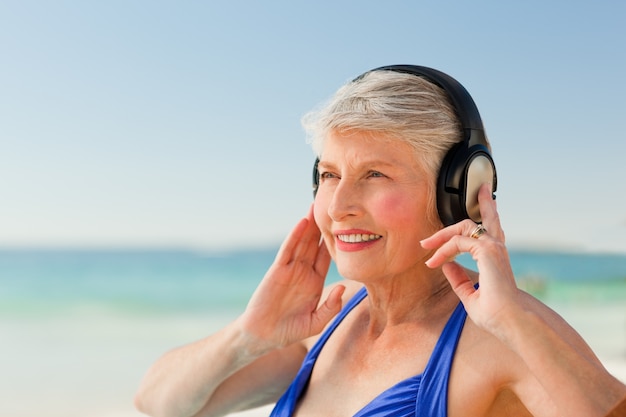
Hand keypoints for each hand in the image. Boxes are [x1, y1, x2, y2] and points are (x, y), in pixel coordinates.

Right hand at [240, 205, 344, 349]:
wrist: (264, 336)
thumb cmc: (289, 330)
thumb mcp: (316, 322)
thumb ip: (331, 308)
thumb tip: (344, 287)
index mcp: (314, 282)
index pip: (326, 257)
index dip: (335, 242)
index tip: (346, 226)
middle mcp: (303, 272)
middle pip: (314, 244)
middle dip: (321, 226)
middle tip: (331, 207)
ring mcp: (290, 269)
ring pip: (302, 242)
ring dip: (309, 225)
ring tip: (316, 206)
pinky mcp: (277, 270)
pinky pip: (287, 250)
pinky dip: (294, 236)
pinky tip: (302, 223)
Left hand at [420, 183, 519, 333]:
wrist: (510, 321)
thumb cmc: (495, 313)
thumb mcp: (471, 295)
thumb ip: (460, 280)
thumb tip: (447, 265)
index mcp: (495, 259)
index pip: (478, 238)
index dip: (450, 246)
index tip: (432, 262)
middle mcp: (496, 249)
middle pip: (482, 221)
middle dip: (461, 216)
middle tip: (440, 230)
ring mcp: (493, 247)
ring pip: (466, 226)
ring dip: (444, 232)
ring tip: (428, 240)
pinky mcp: (487, 251)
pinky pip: (458, 241)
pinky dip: (443, 250)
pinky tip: (434, 261)